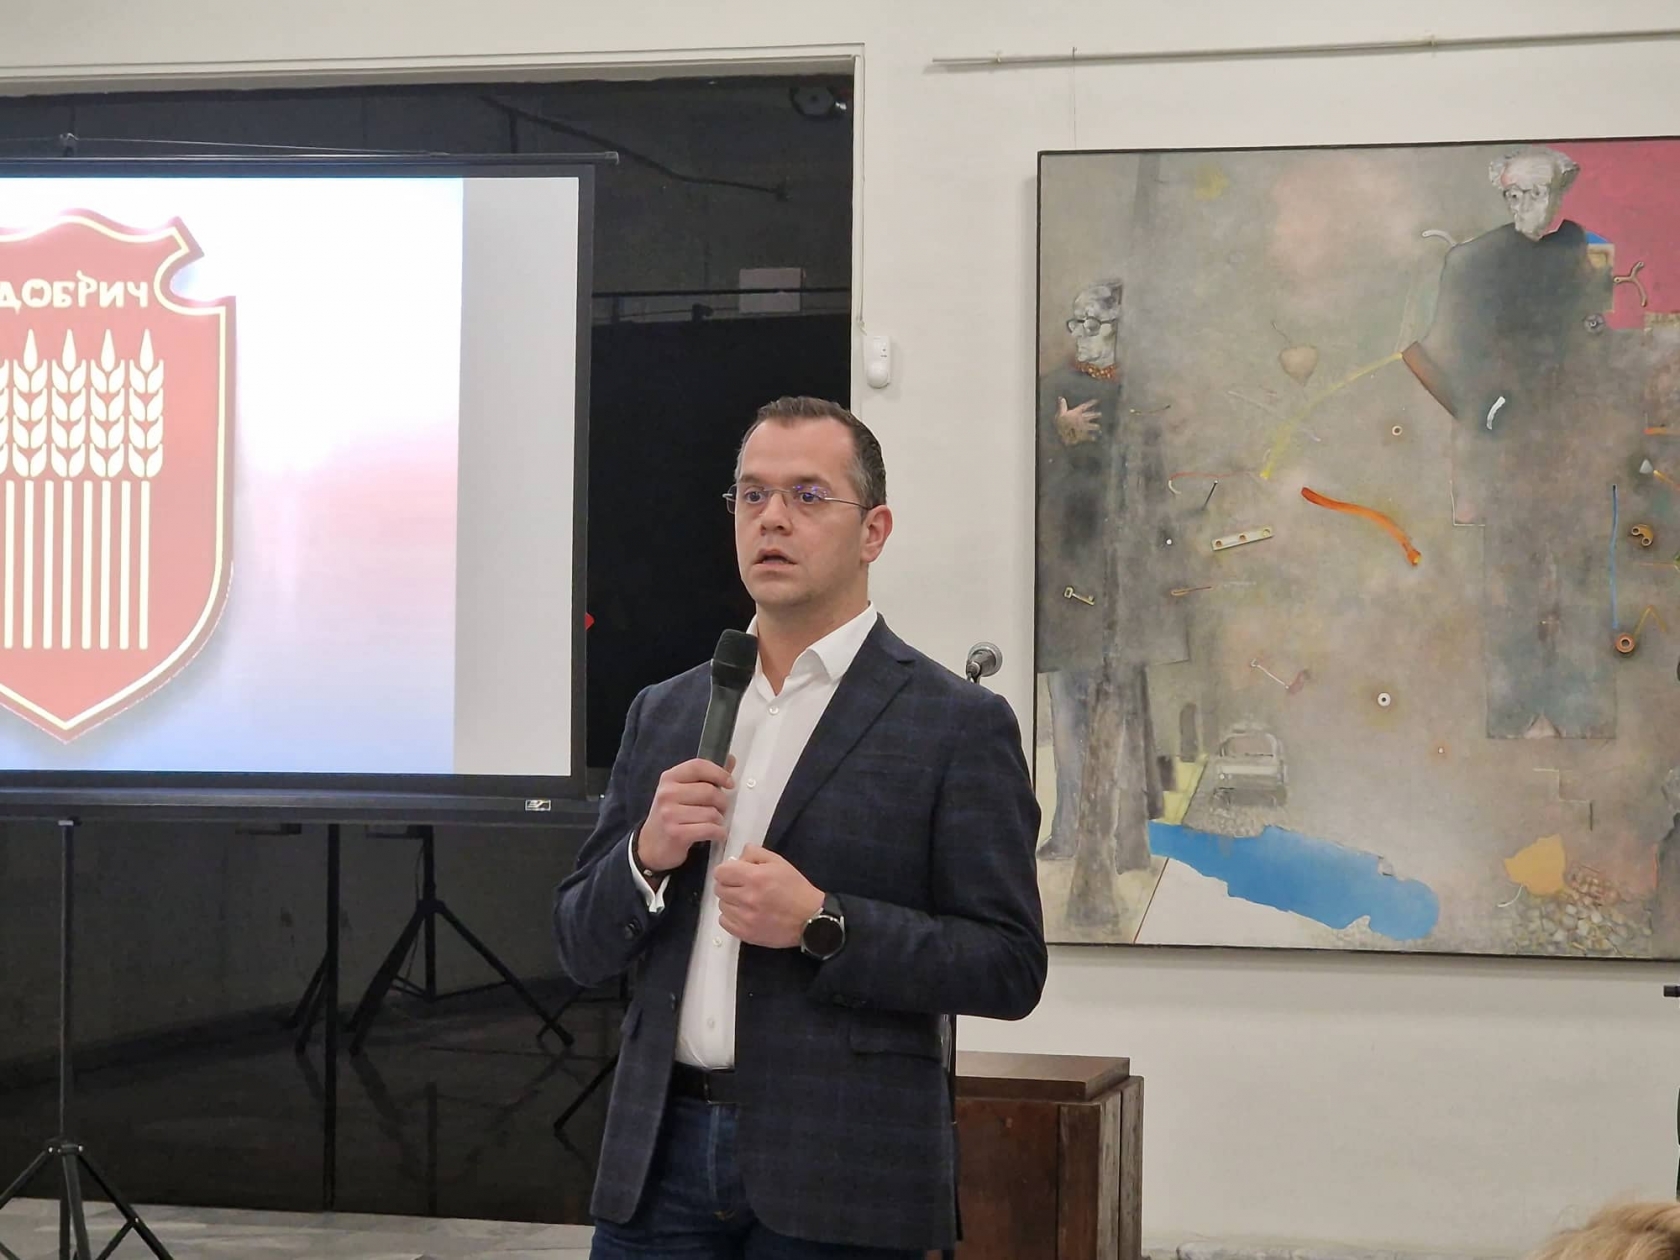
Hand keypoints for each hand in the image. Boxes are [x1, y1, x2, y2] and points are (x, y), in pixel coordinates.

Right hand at [636, 756, 734, 873]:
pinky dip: (718, 833)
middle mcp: (667, 794)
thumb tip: (730, 760)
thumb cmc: (670, 815)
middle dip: (722, 802)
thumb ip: (705, 776)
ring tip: (713, 823)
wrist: (650, 846)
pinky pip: (710, 829)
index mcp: (669, 778)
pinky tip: (715, 834)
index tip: (729, 783)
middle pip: (709, 791)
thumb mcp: (681, 791)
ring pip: (712, 813)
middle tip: (720, 809)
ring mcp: (670, 814)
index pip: (698, 766)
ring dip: (719, 820)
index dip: (719, 773)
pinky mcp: (676, 833)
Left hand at [713, 845, 823, 949]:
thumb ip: (755, 853)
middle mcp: (747, 898)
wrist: (810, 919)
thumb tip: (738, 857)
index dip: (726, 871)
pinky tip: (744, 913)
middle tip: (743, 886)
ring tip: (746, 901)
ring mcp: (745, 918)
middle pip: (719, 889)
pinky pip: (724, 922)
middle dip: (729, 884)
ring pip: (721, 905)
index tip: (734, 873)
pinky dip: (731, 917)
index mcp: (754, 877)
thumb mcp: (779, 862)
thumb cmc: (796, 888)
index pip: (720, 872)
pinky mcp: (746, 933)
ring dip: (731, 901)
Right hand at [1054, 397, 1100, 445]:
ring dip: (1094, 426)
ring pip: (1090, 426)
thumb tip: (1061, 398)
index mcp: (1076, 412)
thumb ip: (1062, 406)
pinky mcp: (1082, 434)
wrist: (1064, 431)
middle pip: (1090, 416)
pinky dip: (1091, 437)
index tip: (1097, 401)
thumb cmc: (1061, 421)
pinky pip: (1088, 436)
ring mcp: (1083, 426)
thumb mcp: (1061, 412)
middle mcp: (1081, 418)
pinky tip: (1094, 438)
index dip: (1091, 403)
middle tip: (1100, 414)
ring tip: (1099, 427)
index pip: (1085, 406)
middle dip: (1095, 415)